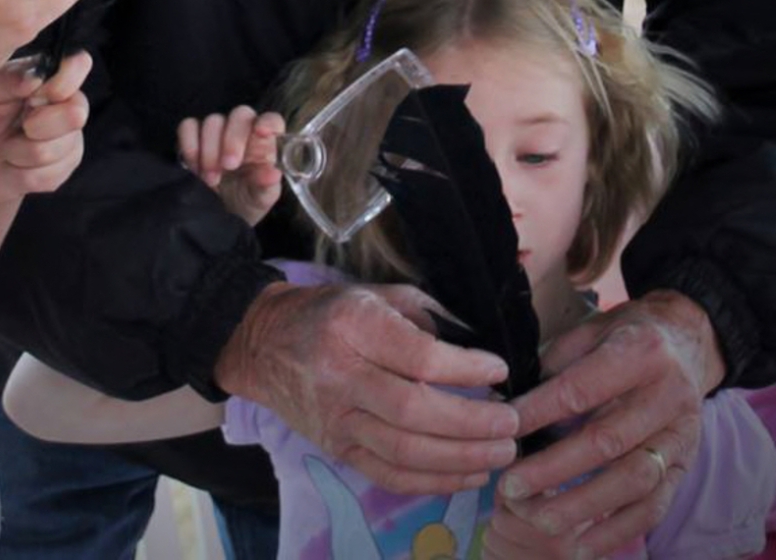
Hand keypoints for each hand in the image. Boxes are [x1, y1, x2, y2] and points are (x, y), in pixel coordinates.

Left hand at [0, 52, 90, 203]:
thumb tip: (35, 79)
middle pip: (75, 115)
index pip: (79, 63)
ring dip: (16, 152)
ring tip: (7, 145)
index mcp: (53, 77)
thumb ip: (10, 79)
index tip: (34, 96)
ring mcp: (71, 140)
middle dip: (34, 125)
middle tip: (18, 124)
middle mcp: (70, 105)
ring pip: (50, 151)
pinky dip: (16, 173)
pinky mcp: (63, 171)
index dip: (64, 80)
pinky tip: (12, 164)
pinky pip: (44, 177)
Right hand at [177, 105, 283, 224]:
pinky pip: (188, 127)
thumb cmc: (248, 198)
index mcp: (266, 142)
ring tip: (211, 179)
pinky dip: (189, 145)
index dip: (267, 122)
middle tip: (229, 166)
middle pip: (239, 115)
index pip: (271, 120)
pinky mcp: (194, 136)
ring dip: (210, 149)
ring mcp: (218, 131)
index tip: (261, 133)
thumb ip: (267, 185)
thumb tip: (272, 174)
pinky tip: (195, 167)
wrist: (222, 211)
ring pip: (213, 121)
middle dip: (232, 139)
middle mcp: (243, 130)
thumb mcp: (261, 198)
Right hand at [214, 281, 519, 495]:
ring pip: (406, 452)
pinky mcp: (337, 449)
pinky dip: (435, 481)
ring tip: (502, 452)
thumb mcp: (376, 294)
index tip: (499, 370)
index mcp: (353, 326)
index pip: (418, 356)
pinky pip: (390, 476)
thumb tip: (479, 346)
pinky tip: (470, 473)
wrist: (263, 344)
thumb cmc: (331, 313)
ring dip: (463, 458)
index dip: (465, 368)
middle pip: (415, 411)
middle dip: (473, 423)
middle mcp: (342, 376)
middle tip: (512, 422)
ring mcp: (337, 420)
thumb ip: (426, 316)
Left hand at [494, 292, 723, 558]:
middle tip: (512, 487)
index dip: (540, 412)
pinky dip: (617, 530)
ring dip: (584, 506)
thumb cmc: (625, 334)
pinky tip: (582, 544)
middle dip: (555, 469)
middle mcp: (668, 396)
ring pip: (634, 481)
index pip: (582, 389)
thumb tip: (508, 402)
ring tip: (540, 519)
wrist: (687, 341)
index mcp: (640, 352)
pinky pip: (655, 507)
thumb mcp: (591, 330)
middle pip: (608, 442)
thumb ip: (555, 363)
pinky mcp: (686, 467)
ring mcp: (682, 436)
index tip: (504, 430)